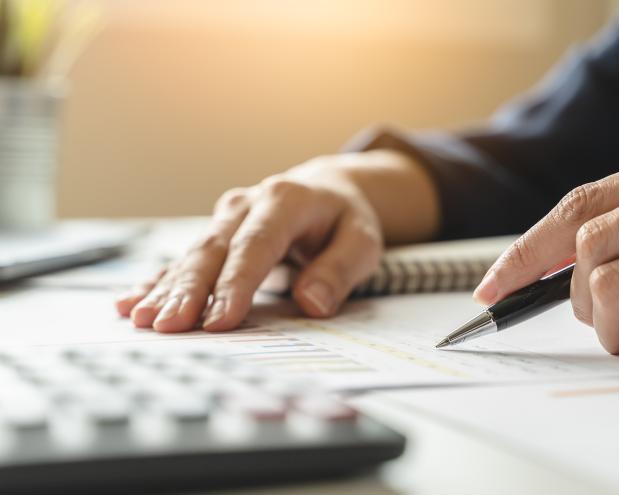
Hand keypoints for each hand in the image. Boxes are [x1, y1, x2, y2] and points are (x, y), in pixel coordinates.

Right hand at [115, 154, 390, 331]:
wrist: (328, 192)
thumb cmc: (346, 221)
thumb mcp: (363, 241)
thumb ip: (340, 269)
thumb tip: (313, 303)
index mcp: (286, 201)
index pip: (256, 246)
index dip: (235, 284)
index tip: (218, 320)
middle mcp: (247, 205)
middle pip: (214, 251)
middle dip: (189, 291)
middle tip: (169, 327)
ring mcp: (225, 219)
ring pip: (192, 256)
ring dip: (166, 290)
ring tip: (142, 320)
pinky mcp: (215, 235)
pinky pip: (182, 261)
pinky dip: (157, 283)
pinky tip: (131, 304)